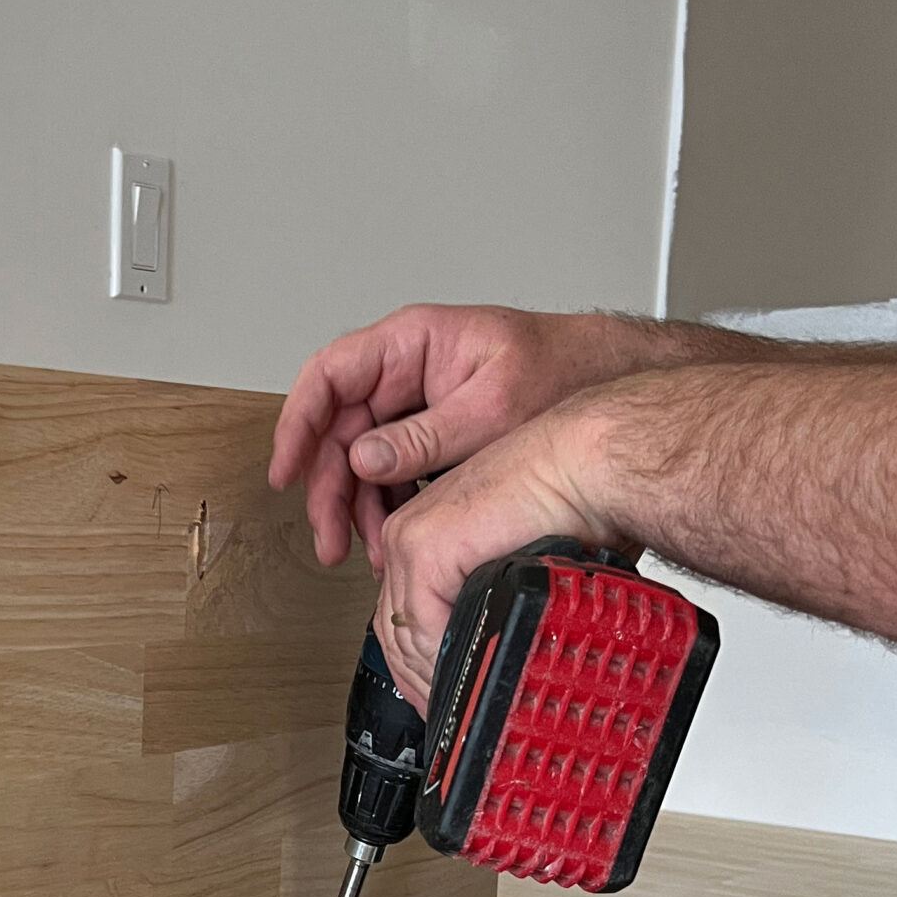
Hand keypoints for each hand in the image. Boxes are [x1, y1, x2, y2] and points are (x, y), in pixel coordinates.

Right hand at [269, 304, 645, 570]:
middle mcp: (408, 371)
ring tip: (367, 553)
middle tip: (329, 538)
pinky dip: (391, 508)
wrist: (611, 382)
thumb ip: (425, 436)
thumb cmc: (565, 369)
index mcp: (413, 343)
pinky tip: (393, 540)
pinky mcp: (436, 436)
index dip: (297, 423)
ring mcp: (419, 404)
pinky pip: (395, 472)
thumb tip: (364, 460)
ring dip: (360, 509)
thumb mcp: (492, 407)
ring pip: (364, 460)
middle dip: (330, 489)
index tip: (285, 470)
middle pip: (340, 429)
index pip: (330, 375)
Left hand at [374, 398, 629, 711]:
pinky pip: (424, 627)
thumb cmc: (571, 505)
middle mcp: (409, 535)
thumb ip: (489, 600)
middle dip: (420, 682)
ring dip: (436, 678)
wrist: (591, 468)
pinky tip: (473, 676)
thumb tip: (490, 649)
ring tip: (469, 702)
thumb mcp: (517, 566)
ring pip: (405, 635)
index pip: (400, 617)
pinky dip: (447, 660)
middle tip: (450, 714)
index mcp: (425, 536)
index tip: (438, 699)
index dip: (416, 667)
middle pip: (394, 632)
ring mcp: (411, 540)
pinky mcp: (425, 547)